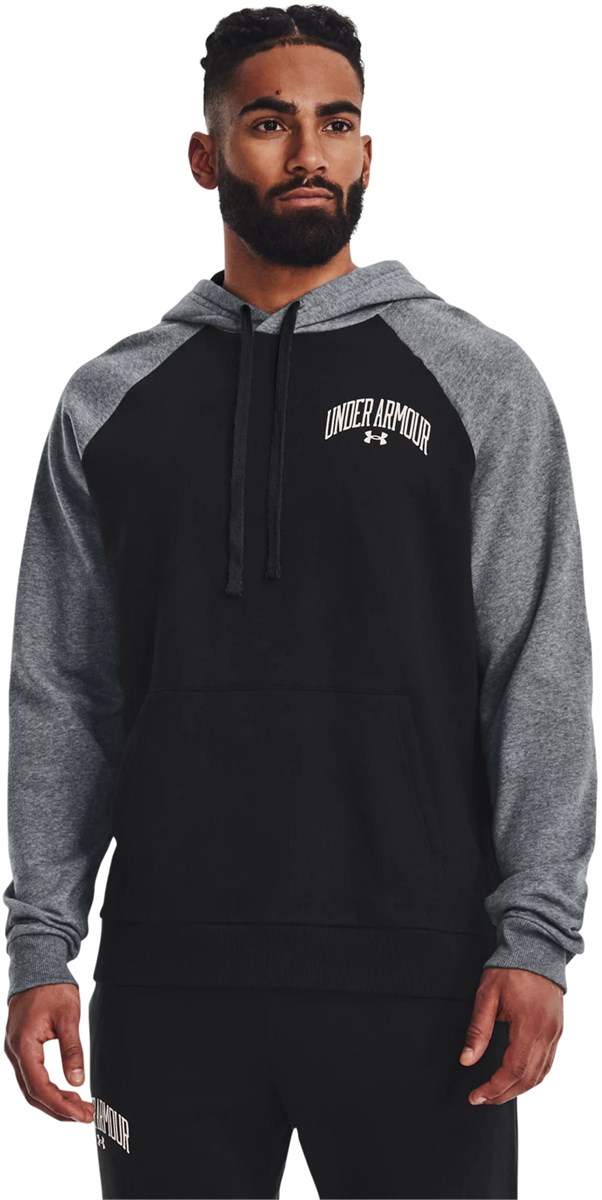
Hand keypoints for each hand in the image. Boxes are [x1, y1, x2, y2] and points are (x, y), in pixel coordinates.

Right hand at [4, 982, 94, 1122]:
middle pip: (33, 1093)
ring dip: (54, 1100)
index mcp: (24, 1044)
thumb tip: (78, 1080)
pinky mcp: (21, 1048)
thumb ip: (72, 1050)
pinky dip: (48, 1088)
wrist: (37, 967)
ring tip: (79, 1107)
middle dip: (59, 1108)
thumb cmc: (51, 987)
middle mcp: (15, 1051)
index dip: (60, 1105)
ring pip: (31, 1087)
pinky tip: (66, 1090)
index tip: (80, 1115)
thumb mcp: (68, 1017)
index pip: (39, 1087)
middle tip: (84, 1115)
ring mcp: (15, 1050)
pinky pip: (31, 1076)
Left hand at [459, 966, 563, 1104]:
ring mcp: (555, 1032)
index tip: (476, 1096)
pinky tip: (518, 1077)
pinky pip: (548, 1062)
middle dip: (504, 1094)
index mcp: (529, 1024)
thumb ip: (478, 1030)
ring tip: (497, 1093)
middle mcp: (547, 1032)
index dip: (494, 1087)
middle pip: (528, 1078)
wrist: (536, 948)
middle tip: (482, 1099)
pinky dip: (532, 1075)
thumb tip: (466, 1059)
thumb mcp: (486, 995)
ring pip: (541, 1074)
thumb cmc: (510, 969)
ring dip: (519, 1088)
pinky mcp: (557, 1029)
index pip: (513, 1069)